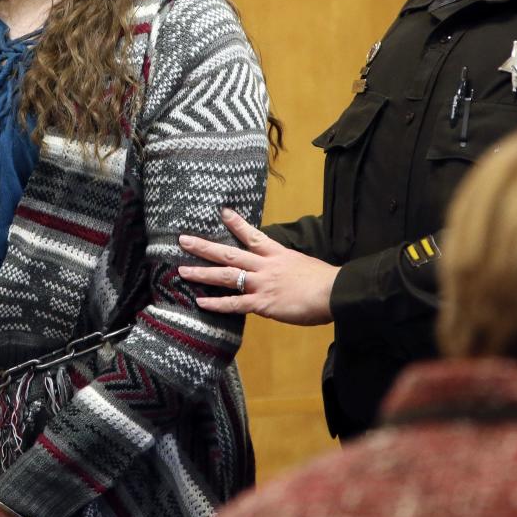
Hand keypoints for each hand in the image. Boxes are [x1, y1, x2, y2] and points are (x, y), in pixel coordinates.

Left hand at [178, 208, 338, 325]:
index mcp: (277, 253)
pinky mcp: (262, 303)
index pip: (252, 235)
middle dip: (204, 246)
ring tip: (182, 270)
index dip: (236, 223)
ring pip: (226, 276)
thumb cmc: (324, 280)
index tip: (221, 212)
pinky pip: (235, 304)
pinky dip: (217, 303)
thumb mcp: (303, 264)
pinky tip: (201, 302)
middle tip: (183, 240)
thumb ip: (288, 266)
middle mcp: (265, 265)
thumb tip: (282, 271)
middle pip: (229, 253)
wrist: (334, 292)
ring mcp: (261, 284)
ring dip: (202, 273)